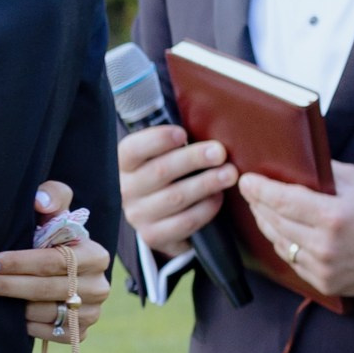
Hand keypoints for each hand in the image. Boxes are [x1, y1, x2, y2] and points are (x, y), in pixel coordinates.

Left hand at [0, 179, 115, 339]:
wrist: (59, 269)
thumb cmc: (52, 235)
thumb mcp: (54, 210)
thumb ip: (53, 196)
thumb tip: (39, 201)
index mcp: (96, 255)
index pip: (53, 261)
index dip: (18, 263)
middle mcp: (100, 286)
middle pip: (47, 289)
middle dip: (7, 286)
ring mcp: (93, 312)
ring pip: (47, 313)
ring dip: (13, 307)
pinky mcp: (81, 332)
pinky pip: (52, 334)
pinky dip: (30, 326)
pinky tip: (11, 314)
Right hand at [118, 117, 235, 255]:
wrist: (157, 218)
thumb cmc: (166, 175)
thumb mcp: (160, 156)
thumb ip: (173, 142)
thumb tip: (204, 117)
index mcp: (124, 163)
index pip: (133, 149)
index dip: (157, 140)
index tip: (182, 133)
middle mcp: (125, 189)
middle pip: (160, 172)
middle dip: (193, 160)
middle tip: (220, 152)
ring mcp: (137, 215)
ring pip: (175, 198)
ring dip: (206, 184)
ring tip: (229, 174)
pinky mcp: (153, 235)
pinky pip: (184, 223)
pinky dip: (205, 210)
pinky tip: (218, 198)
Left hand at [239, 159, 353, 299]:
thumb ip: (322, 172)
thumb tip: (292, 162)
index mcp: (333, 215)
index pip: (283, 200)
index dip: (260, 190)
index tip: (245, 180)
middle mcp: (325, 244)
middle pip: (275, 221)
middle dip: (258, 204)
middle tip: (249, 191)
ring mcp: (323, 267)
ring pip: (279, 242)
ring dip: (266, 224)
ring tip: (261, 209)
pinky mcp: (324, 282)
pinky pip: (292, 261)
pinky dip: (283, 244)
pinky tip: (279, 231)